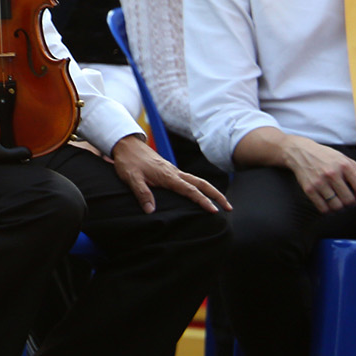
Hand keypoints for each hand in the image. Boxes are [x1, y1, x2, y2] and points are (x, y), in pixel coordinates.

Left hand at [110, 135, 229, 213]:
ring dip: (210, 191)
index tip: (214, 210)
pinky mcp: (169, 170)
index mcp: (168, 176)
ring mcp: (173, 170)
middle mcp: (174, 172)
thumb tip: (151, 210)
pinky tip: (199, 194)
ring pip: (197, 180)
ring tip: (221, 202)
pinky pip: (189, 179)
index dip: (203, 201)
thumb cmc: (128, 161)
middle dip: (217, 195)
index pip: (190, 190)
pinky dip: (199, 187)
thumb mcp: (131, 178)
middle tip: (229, 207)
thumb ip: (142, 193)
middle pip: (201, 183)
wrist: (126, 144)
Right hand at [282, 135, 355, 212]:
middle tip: (348, 200)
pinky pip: (323, 208)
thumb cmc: (325, 157)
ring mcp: (319, 182)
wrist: (300, 152)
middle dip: (351, 203)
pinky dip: (328, 210)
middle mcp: (332, 173)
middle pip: (349, 200)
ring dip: (340, 208)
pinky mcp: (309, 189)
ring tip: (339, 203)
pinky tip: (328, 205)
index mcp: (344, 165)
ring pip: (337, 207)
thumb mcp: (344, 159)